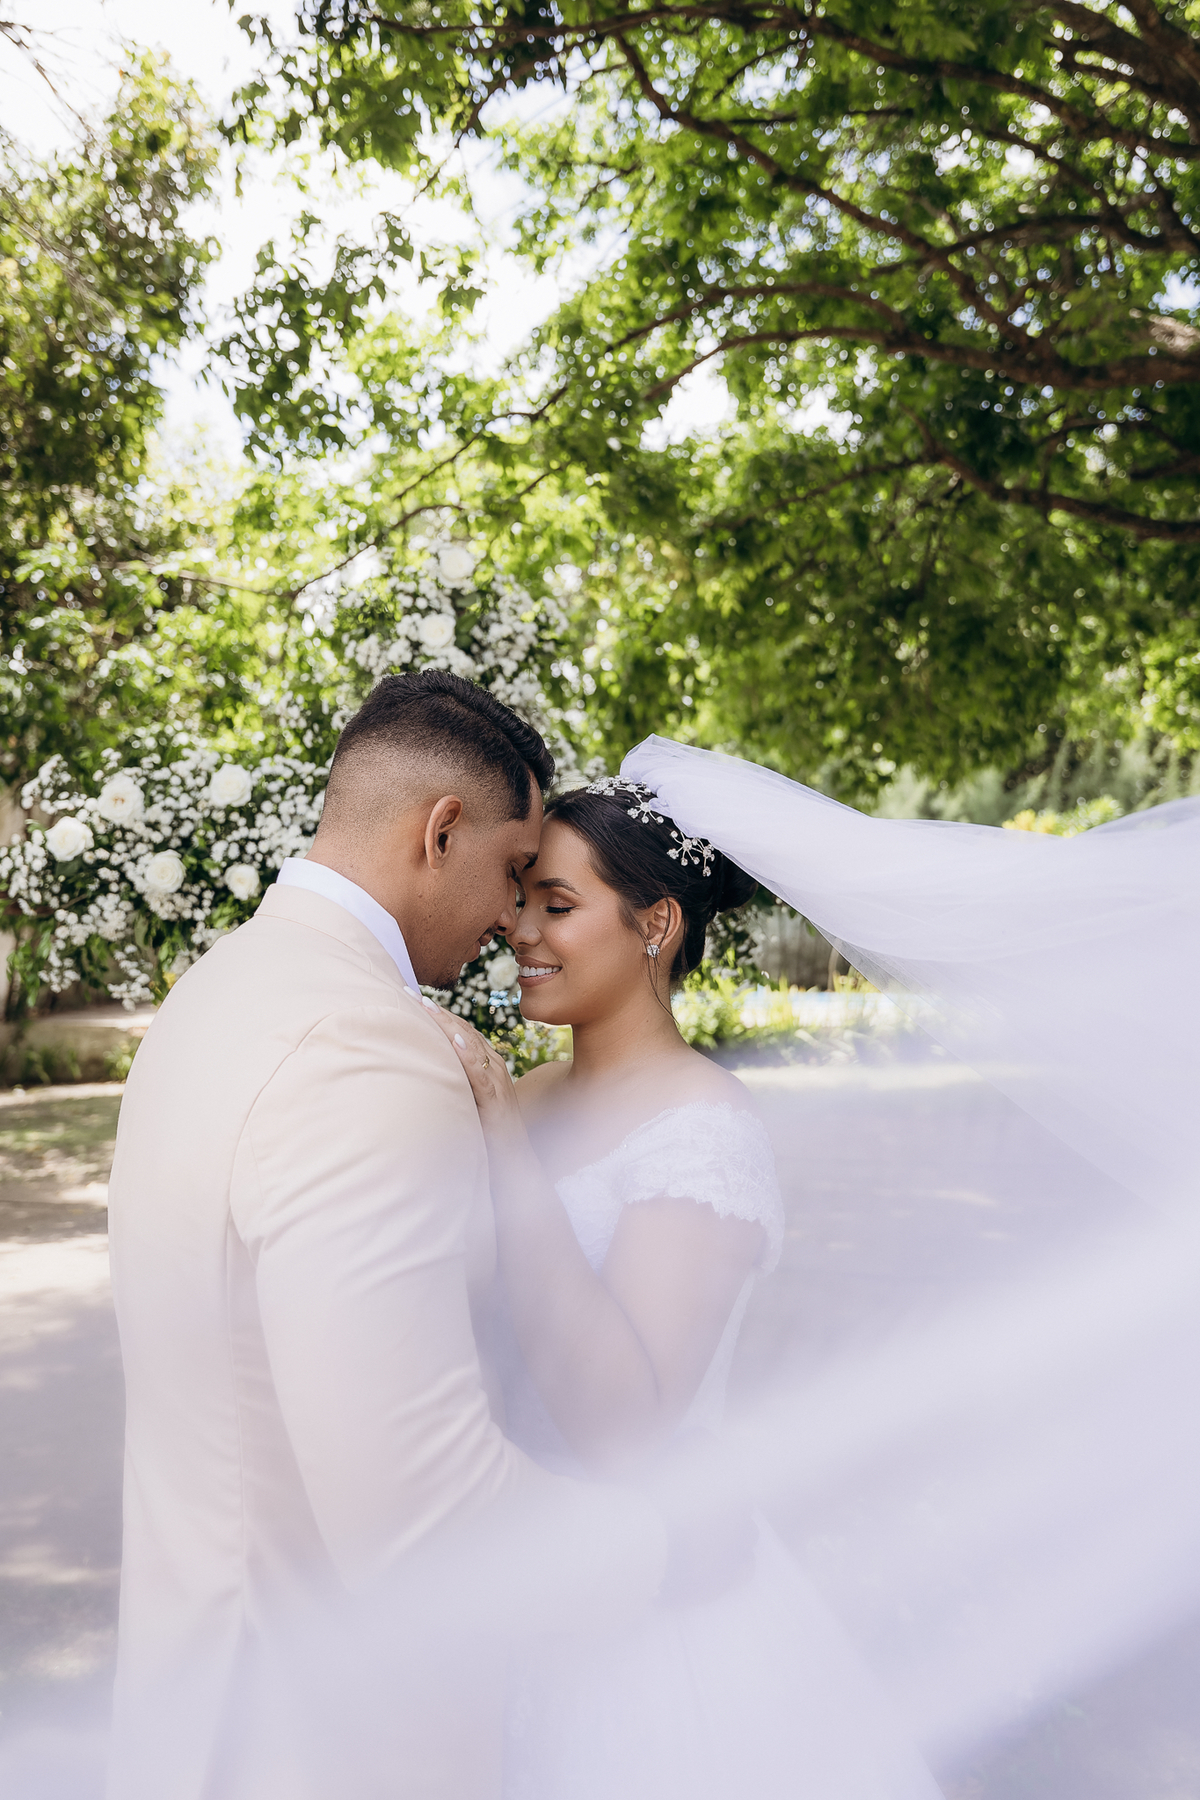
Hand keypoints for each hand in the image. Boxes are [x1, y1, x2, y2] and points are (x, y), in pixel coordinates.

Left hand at [419, 998, 523, 1144]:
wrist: (516, 1164)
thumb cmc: (488, 1135)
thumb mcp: (467, 1103)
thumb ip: (452, 1085)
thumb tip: (421, 1072)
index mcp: (486, 1065)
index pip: (458, 1031)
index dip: (436, 1014)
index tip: (410, 998)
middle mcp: (493, 1067)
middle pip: (462, 1030)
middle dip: (435, 1011)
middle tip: (408, 992)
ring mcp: (497, 1081)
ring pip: (470, 1044)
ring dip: (447, 1023)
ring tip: (425, 1006)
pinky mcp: (497, 1100)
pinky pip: (481, 1072)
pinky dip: (466, 1054)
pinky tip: (453, 1040)